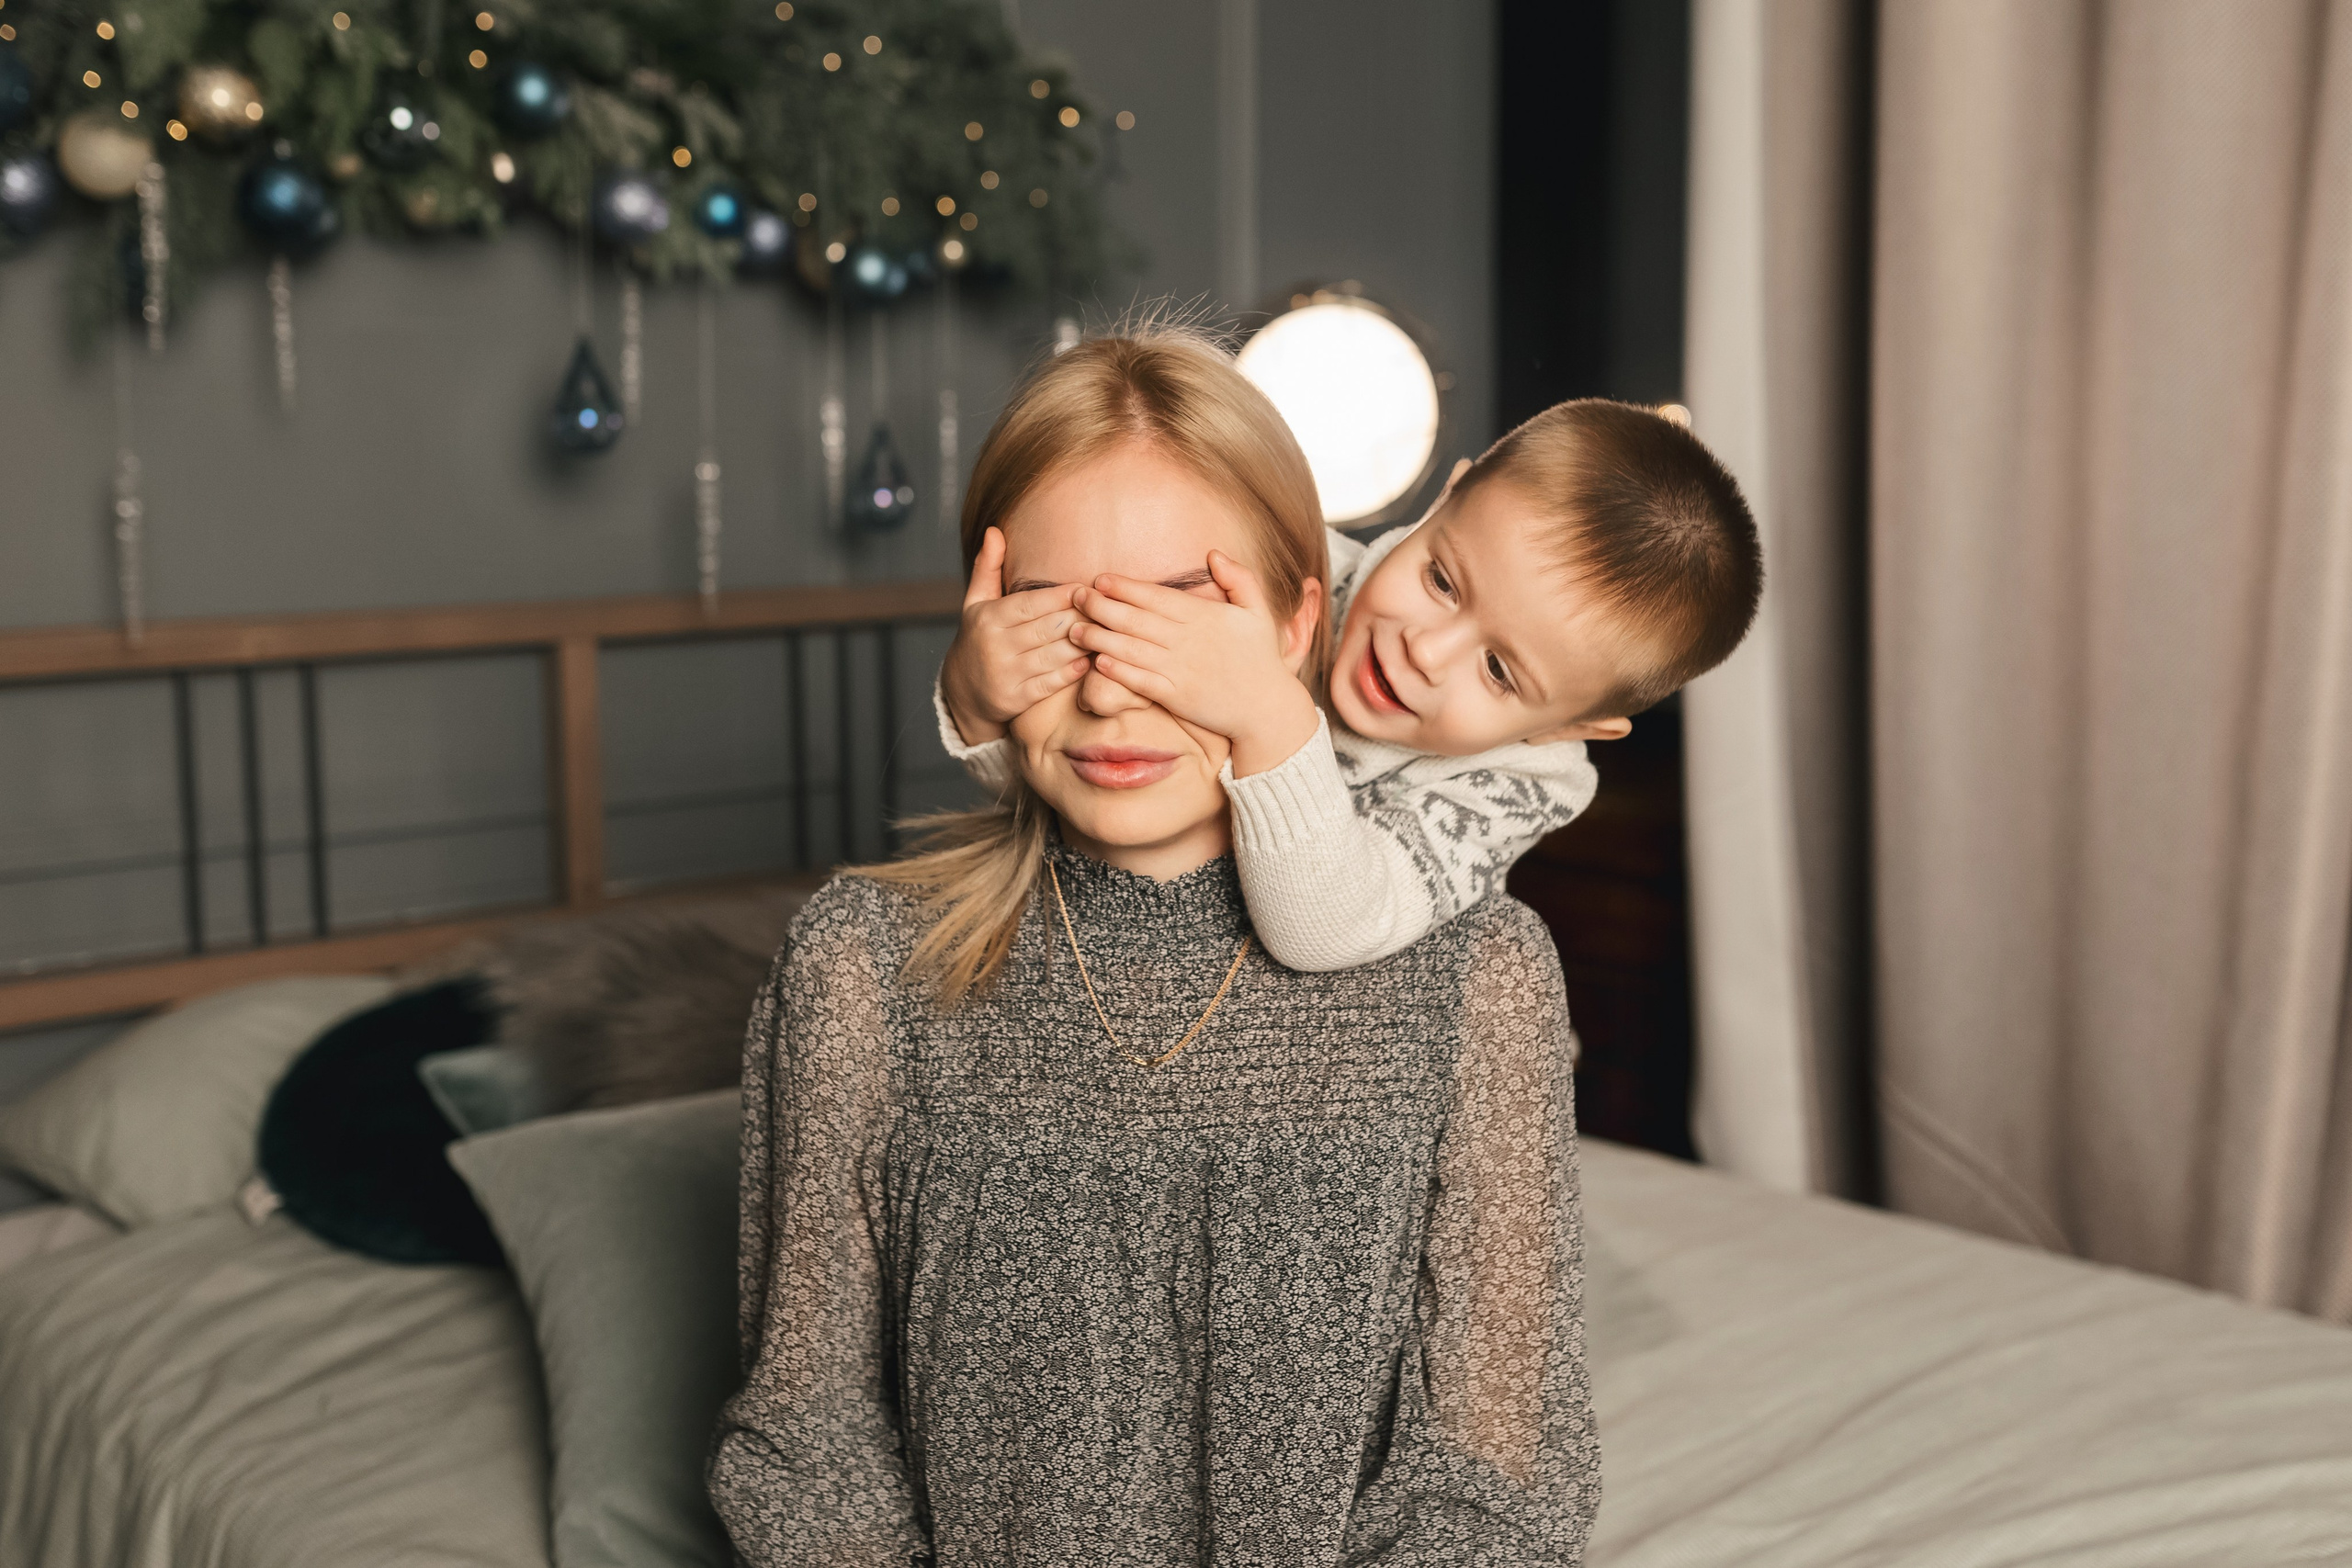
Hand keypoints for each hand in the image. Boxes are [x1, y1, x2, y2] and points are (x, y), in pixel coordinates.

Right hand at [939, 526, 1090, 744]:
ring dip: (1084, 644)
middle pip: (1048, 628)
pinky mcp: (1015, 699)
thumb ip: (987, 567)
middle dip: (1081, 618)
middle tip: (1108, 609)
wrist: (963, 691)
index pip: (1032, 603)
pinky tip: (1091, 660)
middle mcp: (995, 645)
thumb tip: (993, 530)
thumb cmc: (979, 637)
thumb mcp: (976, 602)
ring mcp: (1005, 674)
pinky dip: (1073, 672)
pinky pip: (1051, 683)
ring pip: (1054, 655)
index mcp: (988, 618)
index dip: (1063, 596)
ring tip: (1109, 633)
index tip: (1089, 588)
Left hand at [1072, 551, 1322, 777]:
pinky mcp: (1175, 696)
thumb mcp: (1259, 610)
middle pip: (1135, 619)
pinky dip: (1118, 670)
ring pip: (1131, 649)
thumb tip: (1213, 554)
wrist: (1266, 708)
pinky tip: (1097, 661)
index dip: (1124, 587)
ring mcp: (1180, 669)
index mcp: (1204, 616)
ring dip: (1099, 638)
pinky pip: (1140, 680)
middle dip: (1101, 607)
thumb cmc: (1261, 658)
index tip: (1100, 580)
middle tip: (1076, 598)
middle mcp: (1187, 640)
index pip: (1155, 596)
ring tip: (1074, 630)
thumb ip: (1239, 578)